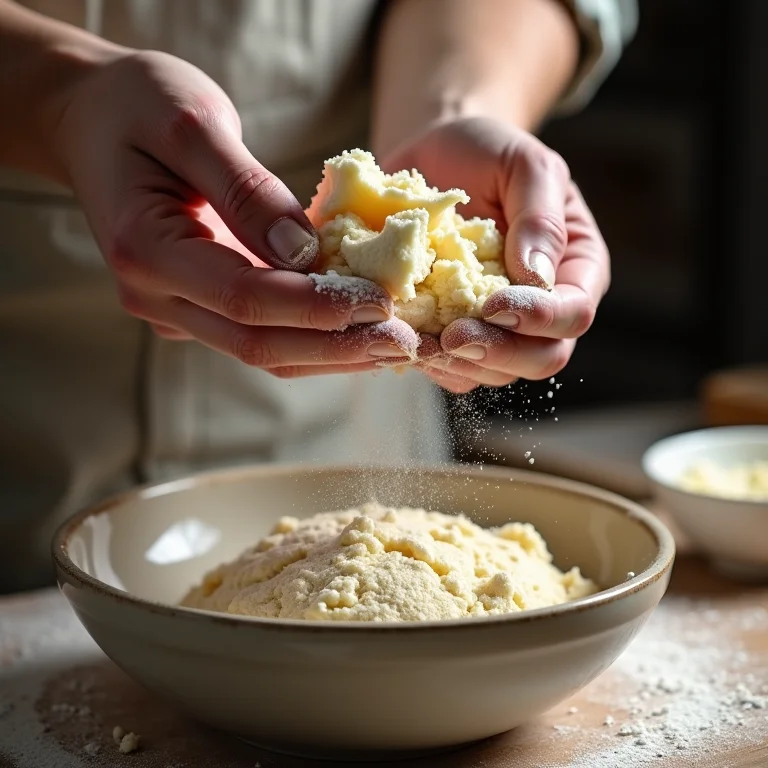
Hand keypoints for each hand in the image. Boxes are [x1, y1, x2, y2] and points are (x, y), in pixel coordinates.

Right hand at [51, 49, 418, 376]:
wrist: (92, 120)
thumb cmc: (137, 105)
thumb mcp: (193, 123)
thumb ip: (246, 190)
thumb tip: (306, 252)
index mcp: (146, 251)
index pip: (245, 298)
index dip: (316, 307)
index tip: (381, 302)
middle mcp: (156, 296)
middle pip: (256, 342)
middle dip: (335, 347)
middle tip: (403, 343)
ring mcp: (176, 308)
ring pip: (261, 350)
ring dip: (331, 354)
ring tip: (394, 348)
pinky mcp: (198, 305)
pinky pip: (259, 333)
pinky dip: (312, 338)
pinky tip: (358, 333)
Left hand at [381, 116, 608, 392]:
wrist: (431, 158)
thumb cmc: (486, 153)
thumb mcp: (523, 163)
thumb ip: (539, 215)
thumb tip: (536, 276)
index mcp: (574, 270)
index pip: (574, 314)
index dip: (540, 319)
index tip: (495, 304)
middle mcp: (541, 309)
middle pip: (539, 358)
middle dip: (498, 352)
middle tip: (454, 336)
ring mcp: (497, 328)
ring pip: (491, 373)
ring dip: (457, 363)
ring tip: (419, 340)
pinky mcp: (453, 334)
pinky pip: (449, 368)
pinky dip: (426, 360)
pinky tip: (401, 338)